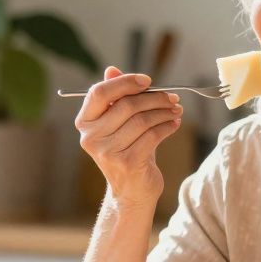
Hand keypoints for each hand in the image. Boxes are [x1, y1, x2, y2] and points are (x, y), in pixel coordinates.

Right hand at [75, 66, 183, 208]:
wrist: (131, 191)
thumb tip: (111, 70)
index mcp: (84, 122)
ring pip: (142, 120)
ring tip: (176, 111)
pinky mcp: (126, 163)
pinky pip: (152, 136)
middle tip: (172, 98)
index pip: (100, 93)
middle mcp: (91, 137)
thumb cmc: (127, 151)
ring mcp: (107, 152)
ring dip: (164, 112)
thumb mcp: (118, 124)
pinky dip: (167, 127)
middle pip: (126, 105)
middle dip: (154, 98)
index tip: (148, 81)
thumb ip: (114, 97)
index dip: (125, 82)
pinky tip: (175, 124)